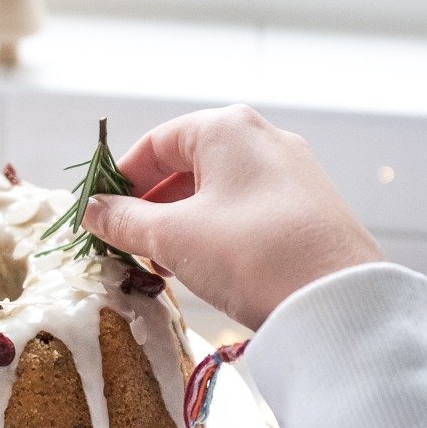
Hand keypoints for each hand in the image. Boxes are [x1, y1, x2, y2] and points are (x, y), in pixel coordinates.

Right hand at [82, 105, 381, 330]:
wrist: (335, 299)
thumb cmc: (249, 254)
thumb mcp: (172, 237)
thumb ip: (123, 220)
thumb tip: (92, 211)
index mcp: (226, 128)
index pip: (155, 143)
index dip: (120, 179)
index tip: (100, 213)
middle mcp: (263, 137)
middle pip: (187, 164)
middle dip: (151, 204)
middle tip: (127, 242)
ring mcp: (292, 170)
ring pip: (218, 188)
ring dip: (181, 221)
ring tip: (163, 261)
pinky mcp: (310, 204)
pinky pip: (247, 206)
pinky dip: (216, 229)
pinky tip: (205, 265)